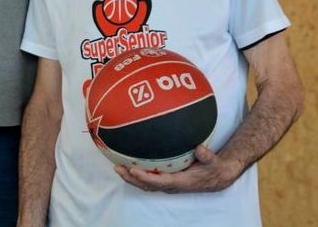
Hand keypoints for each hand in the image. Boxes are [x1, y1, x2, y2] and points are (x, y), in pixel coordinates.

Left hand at [114, 145, 242, 192]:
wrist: (216, 177)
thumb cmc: (213, 168)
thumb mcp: (213, 161)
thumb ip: (206, 156)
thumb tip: (199, 148)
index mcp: (181, 182)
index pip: (160, 181)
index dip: (146, 177)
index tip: (133, 170)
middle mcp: (171, 185)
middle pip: (148, 185)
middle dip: (132, 178)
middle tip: (118, 168)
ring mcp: (168, 183)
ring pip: (146, 184)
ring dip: (131, 177)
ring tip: (117, 167)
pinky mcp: (166, 179)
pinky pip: (149, 179)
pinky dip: (137, 174)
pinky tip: (128, 163)